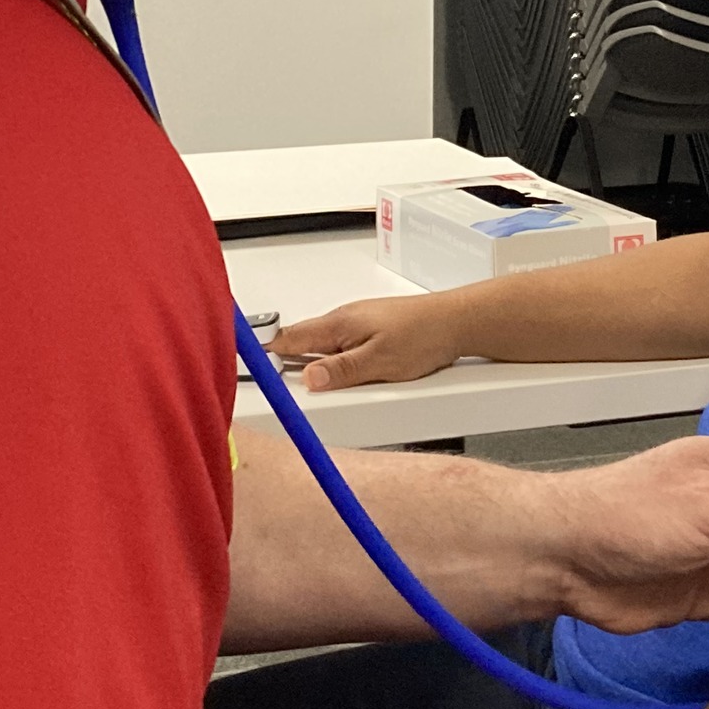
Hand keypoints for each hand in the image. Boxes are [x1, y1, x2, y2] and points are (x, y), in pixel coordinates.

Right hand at [268, 296, 460, 390]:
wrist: (457, 322)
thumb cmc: (423, 335)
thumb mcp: (379, 362)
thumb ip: (341, 371)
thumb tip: (308, 378)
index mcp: (339, 324)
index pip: (291, 338)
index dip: (268, 352)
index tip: (251, 366)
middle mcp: (345, 320)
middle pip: (305, 343)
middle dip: (291, 363)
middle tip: (278, 386)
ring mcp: (360, 325)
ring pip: (326, 347)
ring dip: (318, 365)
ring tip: (316, 387)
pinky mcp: (374, 332)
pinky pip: (345, 348)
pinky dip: (338, 362)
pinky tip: (346, 377)